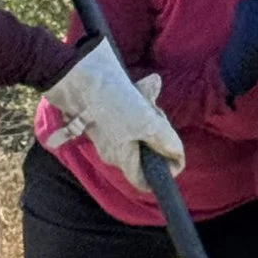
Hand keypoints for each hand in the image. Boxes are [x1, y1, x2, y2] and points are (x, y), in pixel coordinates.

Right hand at [33, 42, 184, 190]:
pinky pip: (130, 115)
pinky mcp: (106, 117)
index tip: (174, 153)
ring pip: (140, 131)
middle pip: (146, 152)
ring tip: (149, 93)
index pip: (144, 181)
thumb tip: (177, 156)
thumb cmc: (114, 103)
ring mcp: (107, 135)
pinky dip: (139, 103)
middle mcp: (112, 151)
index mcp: (120, 159)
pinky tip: (143, 87)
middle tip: (158, 113)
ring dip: (150, 114)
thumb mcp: (148, 123)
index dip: (163, 172)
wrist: (80, 75)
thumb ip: (166, 142)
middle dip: (158, 132)